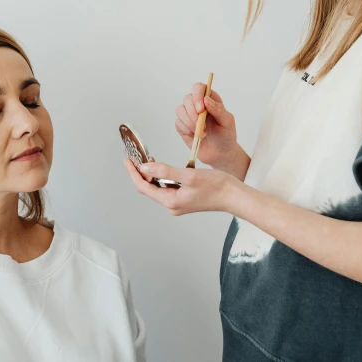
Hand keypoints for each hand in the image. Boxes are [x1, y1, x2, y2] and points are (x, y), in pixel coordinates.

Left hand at [123, 159, 238, 215]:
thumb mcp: (189, 175)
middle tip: (136, 157)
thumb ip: (165, 171)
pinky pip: (166, 188)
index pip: (144, 187)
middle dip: (140, 173)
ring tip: (147, 159)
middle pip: (148, 188)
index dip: (134, 173)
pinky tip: (162, 167)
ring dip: (151, 174)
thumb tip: (145, 167)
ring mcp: (178, 203)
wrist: (234, 196)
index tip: (127, 160)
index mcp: (171, 201)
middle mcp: (172, 205)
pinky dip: (161, 177)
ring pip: (157, 188)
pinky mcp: (184, 199)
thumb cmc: (216, 186)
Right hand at [175, 82, 245, 176]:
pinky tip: (195, 136)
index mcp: (210, 99)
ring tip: (202, 133)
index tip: (201, 109)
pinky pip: (178, 122)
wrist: (220, 154)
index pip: (199, 88)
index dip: (197, 95)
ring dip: (190, 122)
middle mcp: (197, 105)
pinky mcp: (182, 126)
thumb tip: (206, 99)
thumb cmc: (226, 135)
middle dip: (193, 112)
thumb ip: (218, 109)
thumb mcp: (227, 122)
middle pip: (187, 98)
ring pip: (180, 110)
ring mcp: (188, 115)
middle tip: (202, 125)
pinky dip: (186, 129)